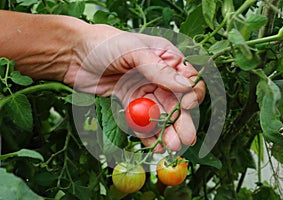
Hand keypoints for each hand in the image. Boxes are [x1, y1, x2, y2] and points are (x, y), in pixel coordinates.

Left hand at [63, 24, 205, 151]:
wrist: (74, 54)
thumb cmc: (104, 43)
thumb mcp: (134, 50)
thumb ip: (159, 69)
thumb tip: (186, 85)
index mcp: (165, 58)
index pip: (188, 79)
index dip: (191, 94)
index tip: (186, 106)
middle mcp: (158, 76)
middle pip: (176, 102)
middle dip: (182, 121)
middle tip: (186, 139)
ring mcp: (144, 91)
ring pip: (161, 115)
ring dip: (167, 132)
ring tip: (171, 147)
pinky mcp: (129, 103)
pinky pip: (142, 121)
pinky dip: (148, 134)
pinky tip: (155, 145)